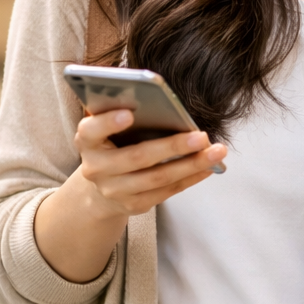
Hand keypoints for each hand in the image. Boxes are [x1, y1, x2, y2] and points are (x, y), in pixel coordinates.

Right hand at [34, 110, 226, 283]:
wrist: (101, 187)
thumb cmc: (113, 144)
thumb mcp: (108, 127)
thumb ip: (122, 112)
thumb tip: (158, 98)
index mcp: (86, 141)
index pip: (91, 130)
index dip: (108, 122)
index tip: (129, 114)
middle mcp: (96, 168)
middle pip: (136, 158)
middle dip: (172, 147)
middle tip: (201, 136)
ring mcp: (114, 190)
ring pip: (157, 178)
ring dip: (191, 165)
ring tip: (217, 151)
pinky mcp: (134, 205)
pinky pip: (167, 191)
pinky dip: (190, 178)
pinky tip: (209, 167)